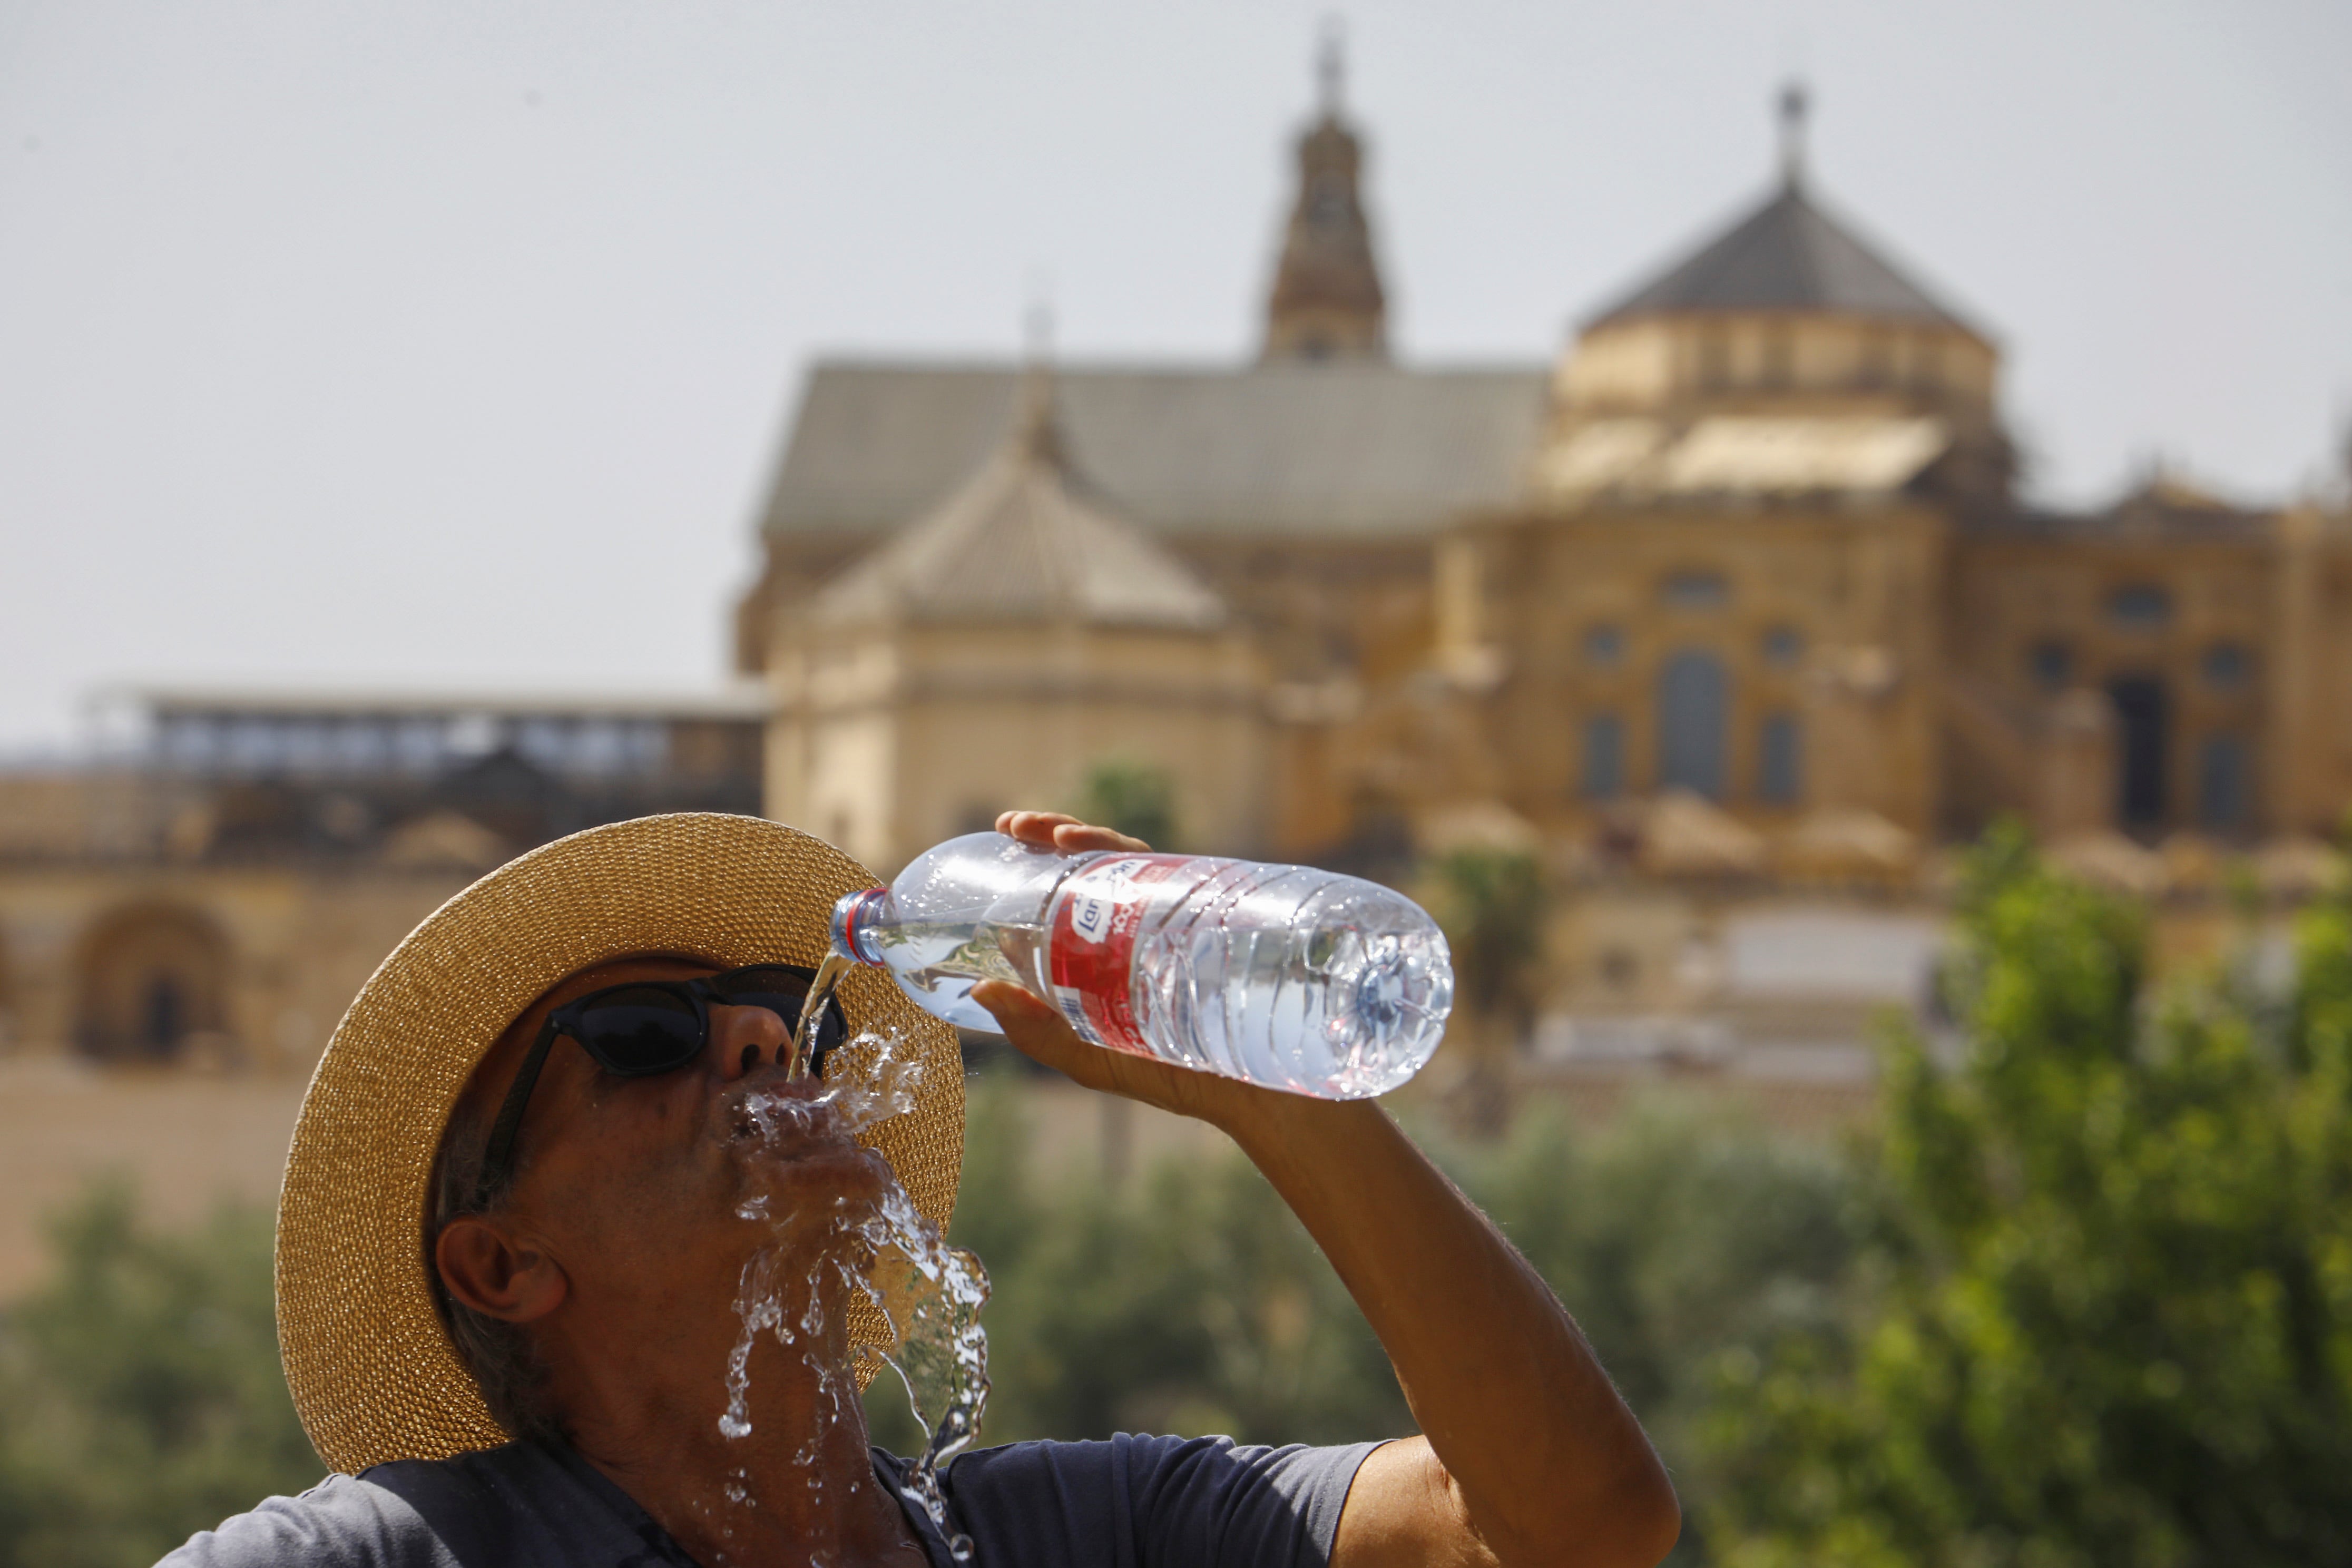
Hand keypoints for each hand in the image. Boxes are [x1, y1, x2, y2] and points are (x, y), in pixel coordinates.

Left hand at [971, 811, 1294, 1132]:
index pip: (1071, 884)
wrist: (1255, 1093)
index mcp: (1110, 945)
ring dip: (1092, 835)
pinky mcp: (1216, 917)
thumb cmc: (1175, 1076)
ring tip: (1055, 837)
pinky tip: (1117, 854)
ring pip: (1134, 856)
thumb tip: (978, 990)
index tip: (1008, 831)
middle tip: (1016, 825)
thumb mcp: (1089, 1058)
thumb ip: (1036, 1031)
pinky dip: (1146, 857)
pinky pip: (1181, 875)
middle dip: (1056, 830)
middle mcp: (1145, 919)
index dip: (1039, 851)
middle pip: (1098, 858)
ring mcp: (1180, 914)